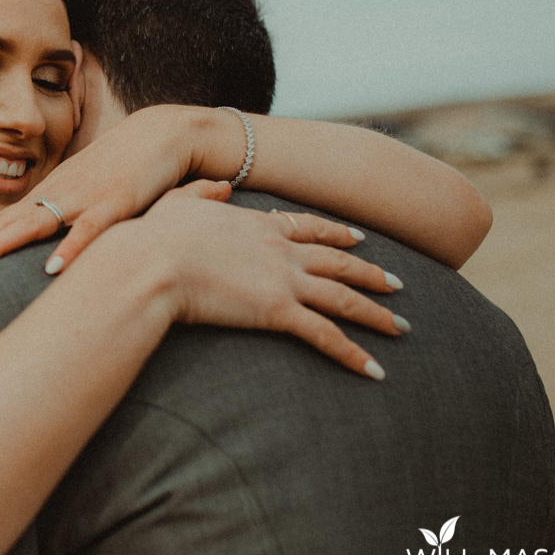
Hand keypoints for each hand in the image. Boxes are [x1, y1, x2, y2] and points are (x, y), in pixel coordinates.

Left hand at [0, 105, 204, 275]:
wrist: (161, 134)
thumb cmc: (121, 170)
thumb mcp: (83, 197)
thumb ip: (60, 223)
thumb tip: (37, 258)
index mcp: (45, 198)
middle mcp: (55, 196)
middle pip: (1, 225)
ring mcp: (82, 198)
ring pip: (33, 224)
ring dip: (0, 246)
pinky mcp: (115, 202)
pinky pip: (89, 229)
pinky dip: (71, 249)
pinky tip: (53, 269)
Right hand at [136, 189, 405, 378]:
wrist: (152, 262)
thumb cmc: (154, 236)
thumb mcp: (177, 201)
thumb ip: (202, 191)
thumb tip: (219, 185)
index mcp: (257, 224)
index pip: (309, 227)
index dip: (337, 234)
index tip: (360, 239)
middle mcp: (279, 250)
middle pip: (338, 262)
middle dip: (371, 273)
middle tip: (398, 284)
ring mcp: (282, 280)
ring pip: (344, 298)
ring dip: (376, 314)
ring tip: (401, 327)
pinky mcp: (277, 312)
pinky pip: (326, 336)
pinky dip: (354, 354)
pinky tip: (375, 370)